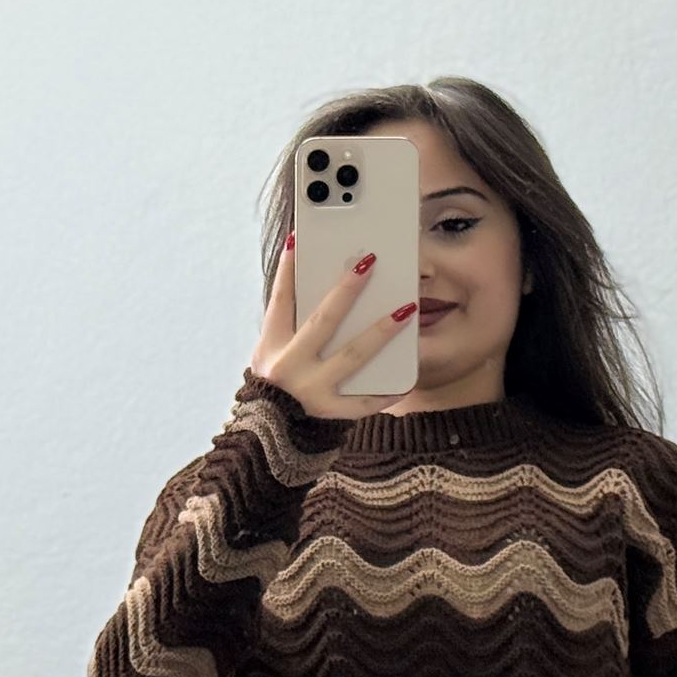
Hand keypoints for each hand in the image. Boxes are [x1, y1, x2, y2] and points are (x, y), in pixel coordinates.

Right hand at [249, 231, 417, 419]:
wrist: (268, 437)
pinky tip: (408, 378)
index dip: (288, 270)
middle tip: (368, 262)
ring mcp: (312, 390)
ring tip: (407, 308)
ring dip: (381, 330)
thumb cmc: (276, 387)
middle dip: (346, 291)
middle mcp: (289, 366)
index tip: (299, 240)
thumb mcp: (269, 354)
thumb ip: (291, 325)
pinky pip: (365, 401)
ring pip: (352, 356)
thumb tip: (320, 288)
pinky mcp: (331, 413)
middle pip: (322, 322)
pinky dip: (387, 391)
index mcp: (271, 346)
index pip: (280, 301)